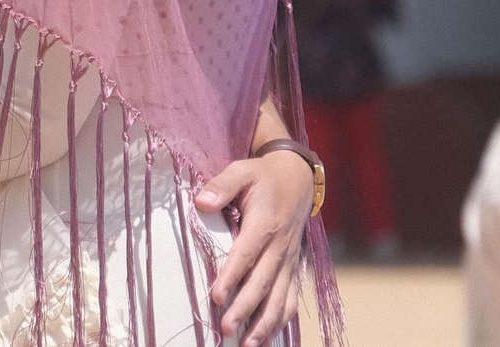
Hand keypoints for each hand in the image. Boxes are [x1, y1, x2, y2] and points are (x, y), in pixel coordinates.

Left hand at [195, 150, 313, 346]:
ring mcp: (288, 259)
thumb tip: (201, 202)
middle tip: (226, 330)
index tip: (216, 297)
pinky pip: (290, 297)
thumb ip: (221, 186)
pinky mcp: (292, 267)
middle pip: (262, 282)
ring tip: (247, 344)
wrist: (298, 179)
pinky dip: (281, 319)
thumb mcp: (241, 171)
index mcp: (265, 223)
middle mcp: (280, 246)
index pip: (246, 254)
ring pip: (279, 296)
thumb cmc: (262, 177)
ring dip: (264, 323)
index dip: (232, 276)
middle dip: (245, 308)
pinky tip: (267, 338)